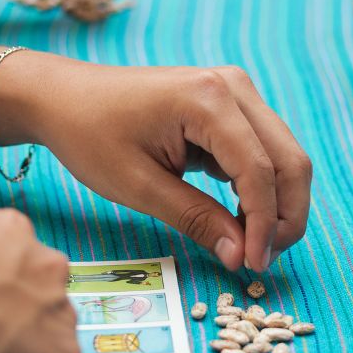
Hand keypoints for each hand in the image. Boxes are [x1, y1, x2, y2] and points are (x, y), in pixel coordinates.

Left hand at [0, 60, 311, 272]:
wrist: (63, 97)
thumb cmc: (90, 135)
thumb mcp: (139, 186)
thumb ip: (197, 219)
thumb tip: (243, 257)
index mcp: (208, 99)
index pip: (259, 171)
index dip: (265, 225)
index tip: (253, 266)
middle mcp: (233, 87)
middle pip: (289, 160)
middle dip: (285, 216)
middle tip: (261, 260)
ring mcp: (235, 91)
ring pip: (284, 155)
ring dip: (278, 204)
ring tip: (253, 246)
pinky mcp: (230, 104)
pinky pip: (263, 150)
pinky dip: (261, 188)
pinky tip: (241, 220)